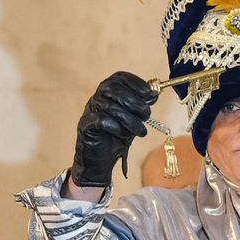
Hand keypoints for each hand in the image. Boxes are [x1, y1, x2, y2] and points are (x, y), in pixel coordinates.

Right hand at [68, 72, 156, 189]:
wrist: (100, 162)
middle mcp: (96, 99)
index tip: (148, 93)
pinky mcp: (85, 126)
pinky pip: (100, 120)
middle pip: (113, 88)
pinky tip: (123, 135)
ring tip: (140, 131)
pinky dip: (116, 127)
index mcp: (107, 94)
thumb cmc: (115, 138)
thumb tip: (154, 94)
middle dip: (134, 101)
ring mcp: (89, 112)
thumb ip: (141, 107)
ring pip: (109, 106)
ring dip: (130, 119)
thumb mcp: (133, 120)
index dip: (134, 82)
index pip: (118, 77)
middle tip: (146, 115)